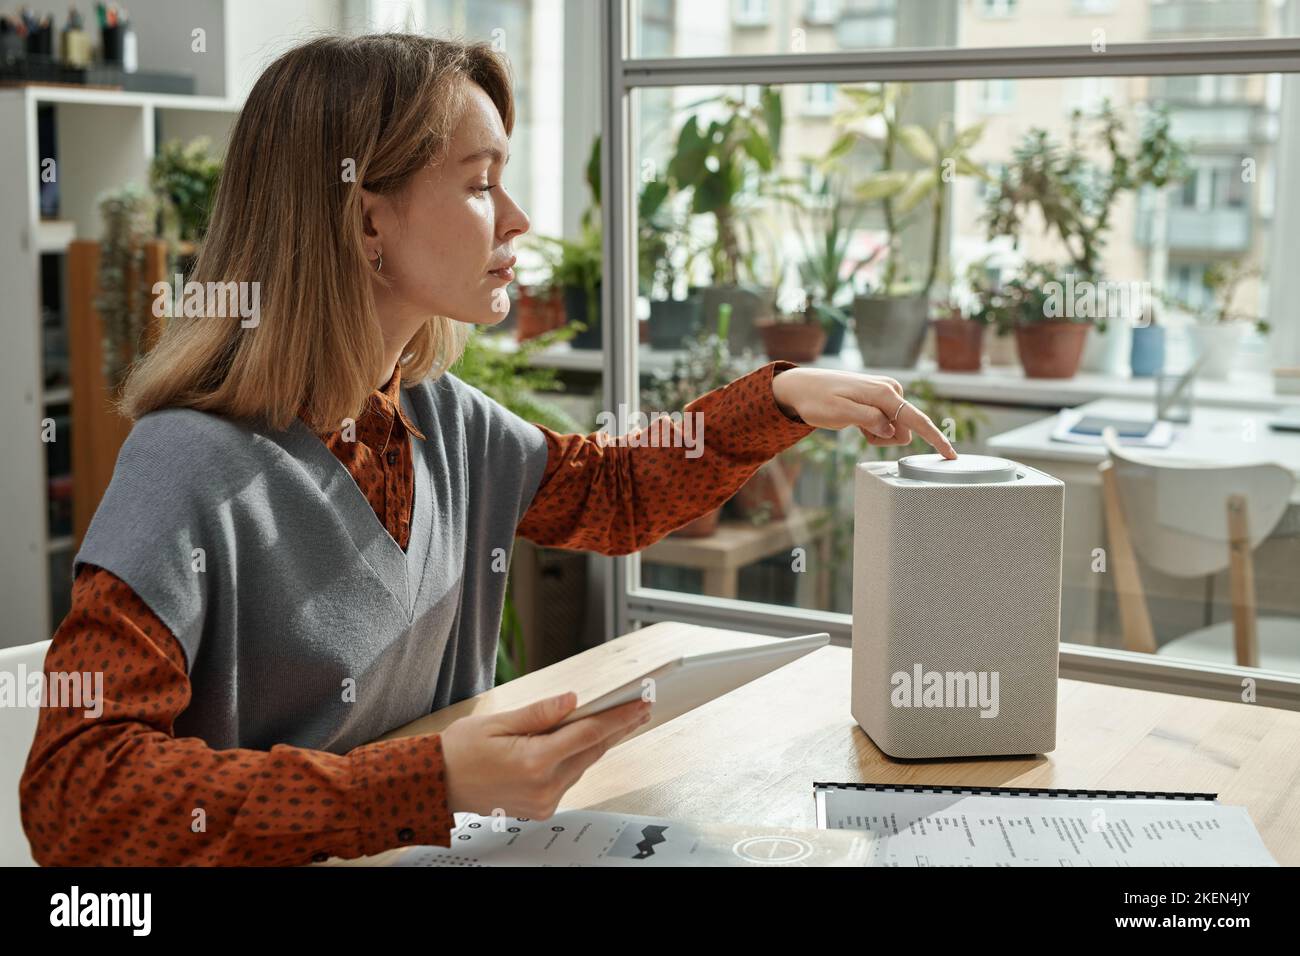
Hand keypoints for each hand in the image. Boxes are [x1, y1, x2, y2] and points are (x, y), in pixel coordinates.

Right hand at [440, 692, 650, 819]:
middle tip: (640, 707)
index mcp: (534, 761)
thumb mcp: (497, 721)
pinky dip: (577, 758)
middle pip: (592, 751)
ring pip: (582, 765)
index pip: (588, 734)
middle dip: (617, 728)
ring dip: (597, 743)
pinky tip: (584, 741)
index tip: (640, 703)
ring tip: (618, 719)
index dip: (618, 717)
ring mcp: (543, 801)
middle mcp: (543, 786)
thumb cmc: (459, 750)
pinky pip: (568, 778)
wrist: (436, 785)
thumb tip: (573, 699)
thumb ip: (540, 713)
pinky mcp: (540, 808)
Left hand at [772, 367, 957, 457]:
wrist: (802, 387)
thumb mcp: (839, 413)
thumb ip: (868, 420)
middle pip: (905, 430)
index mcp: (884, 393)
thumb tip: (891, 428)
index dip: (935, 439)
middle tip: (860, 432)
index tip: (951, 456)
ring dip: (879, 435)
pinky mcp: (881, 399)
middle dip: (886, 439)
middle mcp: (891, 390)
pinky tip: (858, 421)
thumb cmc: (817, 400)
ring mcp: (887, 394)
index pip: (916, 420)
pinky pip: (887, 424)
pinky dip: (874, 430)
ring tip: (856, 424)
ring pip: (897, 429)